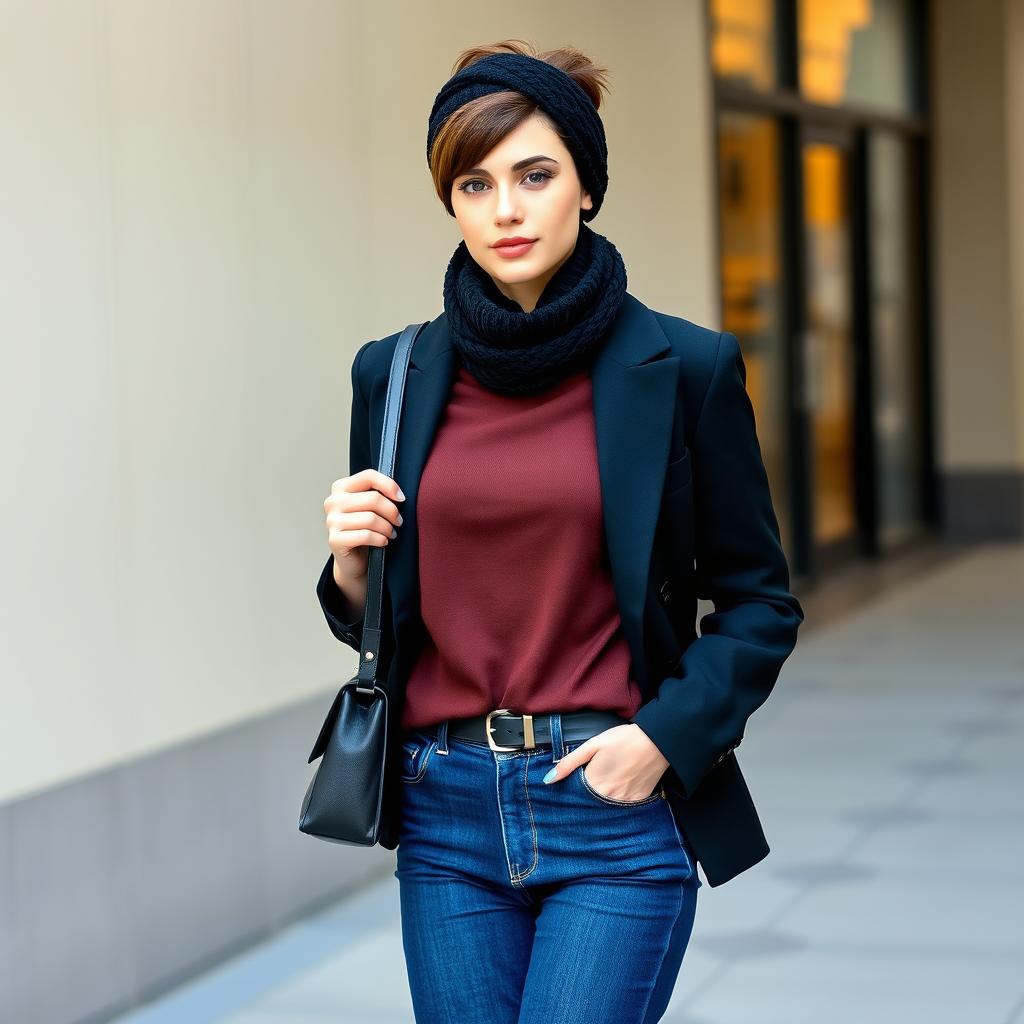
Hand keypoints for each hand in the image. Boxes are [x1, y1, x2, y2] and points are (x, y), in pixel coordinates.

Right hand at [324, 469, 404, 587]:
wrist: (352, 559)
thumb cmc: (364, 529)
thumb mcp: (370, 508)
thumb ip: (377, 494)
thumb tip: (398, 495)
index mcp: (341, 488)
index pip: (368, 476)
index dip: (389, 485)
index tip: (401, 498)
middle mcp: (333, 502)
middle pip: (373, 498)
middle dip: (392, 512)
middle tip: (399, 522)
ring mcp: (332, 521)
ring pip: (371, 518)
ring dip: (387, 528)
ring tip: (391, 533)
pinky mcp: (335, 540)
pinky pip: (366, 535)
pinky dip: (380, 539)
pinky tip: (383, 542)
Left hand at [542, 724, 669, 801]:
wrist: (656, 741)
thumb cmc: (623, 740)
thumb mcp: (592, 746)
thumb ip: (569, 763)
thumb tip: (548, 780)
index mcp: (593, 783)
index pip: (575, 798)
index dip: (570, 796)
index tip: (567, 794)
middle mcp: (608, 797)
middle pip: (589, 807)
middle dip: (584, 803)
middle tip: (584, 795)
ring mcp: (624, 801)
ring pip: (606, 810)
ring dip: (600, 805)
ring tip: (603, 791)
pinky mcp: (638, 801)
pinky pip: (623, 809)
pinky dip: (617, 804)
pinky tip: (617, 792)